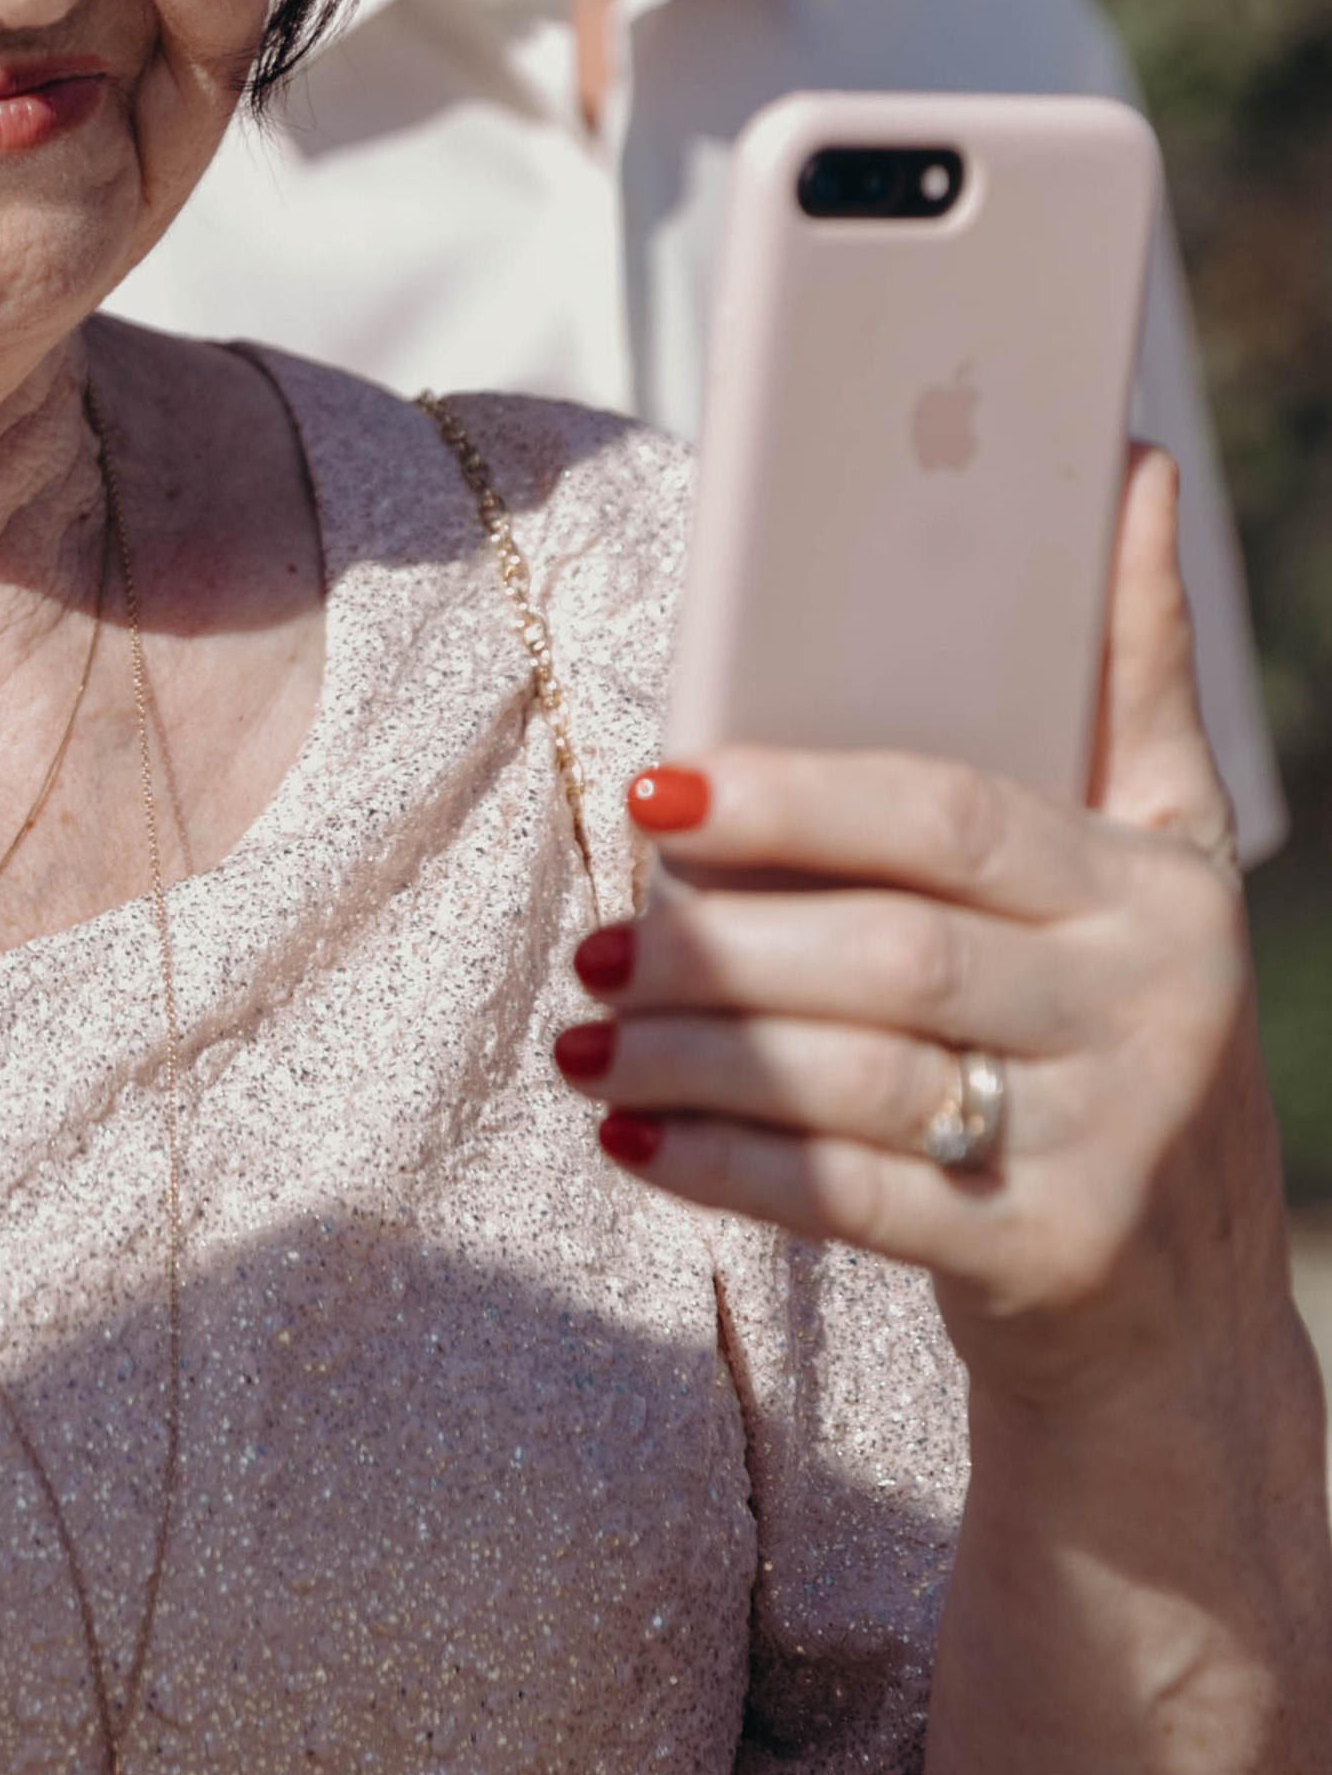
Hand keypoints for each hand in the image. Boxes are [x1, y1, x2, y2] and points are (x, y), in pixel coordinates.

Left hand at [555, 450, 1288, 1404]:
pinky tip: (629, 1132)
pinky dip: (723, 1165)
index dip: (793, 796)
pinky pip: (852, 1203)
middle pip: (893, 952)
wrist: (1185, 1316)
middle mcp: (1152, 1014)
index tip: (654, 789)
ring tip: (589, 1029)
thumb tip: (1132, 457)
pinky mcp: (1047, 1266)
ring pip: (858, 1076)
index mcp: (1157, 888)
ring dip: (698, 1052)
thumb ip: (1133, 669)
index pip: (951, 818)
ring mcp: (1109, 1149)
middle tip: (602, 936)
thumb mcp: (1162, 854)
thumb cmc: (1127, 1027)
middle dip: (722, 941)